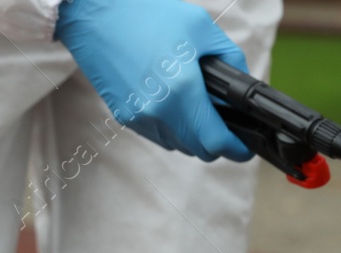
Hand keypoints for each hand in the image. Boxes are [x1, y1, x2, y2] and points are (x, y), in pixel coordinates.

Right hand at [54, 0, 251, 162]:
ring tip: (196, 107)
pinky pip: (160, 136)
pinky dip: (173, 128)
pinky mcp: (125, 116)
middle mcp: (159, 111)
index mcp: (182, 90)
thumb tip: (243, 87)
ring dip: (194, 135)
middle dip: (217, 141)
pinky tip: (173, 102)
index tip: (246, 146)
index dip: (237, 149)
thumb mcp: (201, 27)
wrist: (95, 13)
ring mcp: (140, 117)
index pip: (216, 142)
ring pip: (180, 146)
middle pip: (201, 151)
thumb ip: (231, 59)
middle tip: (224, 122)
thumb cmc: (148, 14)